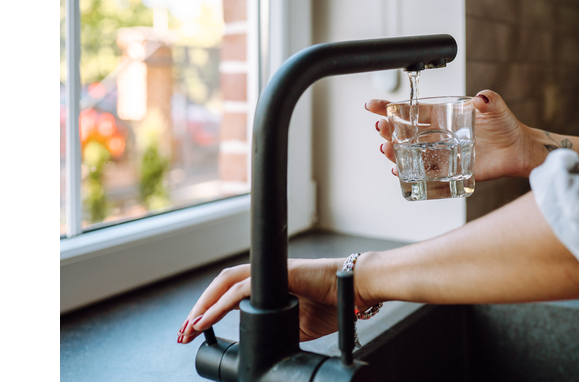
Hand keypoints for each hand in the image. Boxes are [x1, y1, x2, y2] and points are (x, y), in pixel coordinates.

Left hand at [177, 259, 373, 343]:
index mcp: (267, 286)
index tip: (194, 332)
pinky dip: (220, 305)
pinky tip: (206, 319)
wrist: (355, 291)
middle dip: (198, 309)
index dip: (209, 309)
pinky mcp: (279, 275)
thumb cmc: (331, 302)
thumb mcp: (295, 326)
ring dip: (203, 306)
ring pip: (225, 283)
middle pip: (220, 285)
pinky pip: (242, 289)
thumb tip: (256, 345)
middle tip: (182, 334)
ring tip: (189, 328)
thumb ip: (273, 329)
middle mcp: (265, 275)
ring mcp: (271, 274)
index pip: (229, 293)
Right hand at [366, 90, 537, 180]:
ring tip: (386, 149)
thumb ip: (489, 100)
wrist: (517, 150)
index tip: (373, 105)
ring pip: (410, 152)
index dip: (391, 107)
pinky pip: (424, 172)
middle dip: (388, 130)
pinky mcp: (448, 170)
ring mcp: (441, 153)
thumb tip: (482, 97)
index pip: (412, 111)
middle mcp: (437, 134)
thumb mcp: (496, 108)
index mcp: (443, 116)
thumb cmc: (506, 126)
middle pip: (405, 132)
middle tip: (380, 128)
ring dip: (394, 151)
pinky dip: (410, 172)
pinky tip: (399, 170)